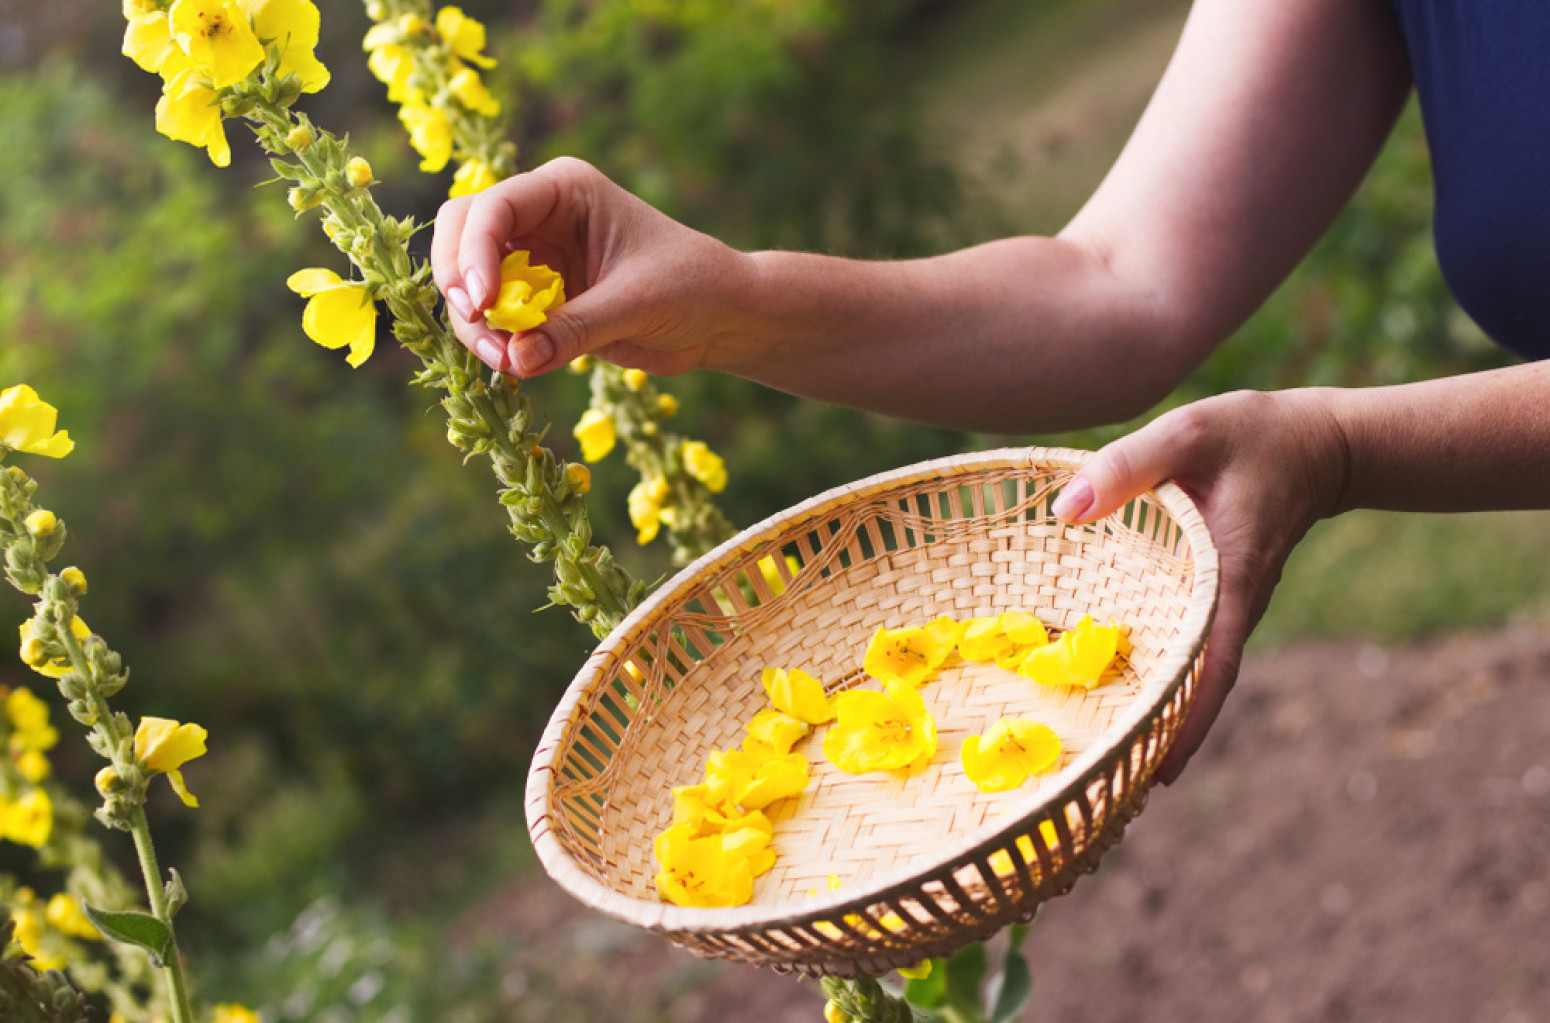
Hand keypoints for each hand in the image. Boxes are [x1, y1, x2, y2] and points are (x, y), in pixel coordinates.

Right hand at [431, 157, 754, 376]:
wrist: (722, 317)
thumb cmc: (692, 286)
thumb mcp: (637, 303)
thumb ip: (575, 329)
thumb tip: (515, 359)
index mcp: (563, 190)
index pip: (491, 208)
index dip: (473, 254)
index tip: (482, 305)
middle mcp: (539, 216)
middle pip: (460, 234)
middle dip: (459, 282)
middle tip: (482, 330)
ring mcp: (533, 257)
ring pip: (468, 280)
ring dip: (474, 323)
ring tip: (506, 362)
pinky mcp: (537, 300)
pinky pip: (493, 317)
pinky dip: (492, 340)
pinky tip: (514, 364)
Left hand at [1050, 388, 1349, 782]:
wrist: (1316, 442)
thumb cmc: (1253, 434)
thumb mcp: (1190, 432)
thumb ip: (1129, 465)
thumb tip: (1064, 511)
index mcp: (1229, 574)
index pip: (1214, 660)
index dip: (1190, 718)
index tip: (1162, 770)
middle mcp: (1231, 604)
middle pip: (1200, 685)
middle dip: (1163, 736)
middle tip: (1109, 789)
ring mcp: (1225, 605)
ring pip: (1194, 672)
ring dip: (1158, 712)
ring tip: (1103, 762)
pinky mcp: (1214, 596)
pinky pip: (1188, 646)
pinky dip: (1159, 676)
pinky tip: (1117, 694)